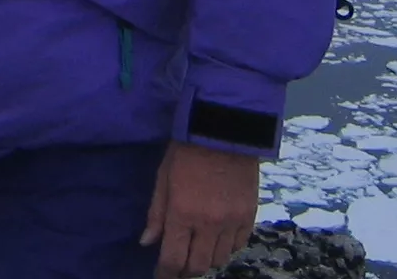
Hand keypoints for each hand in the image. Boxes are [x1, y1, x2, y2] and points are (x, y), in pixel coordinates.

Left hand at [140, 140, 260, 277]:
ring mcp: (232, 222)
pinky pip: (239, 245)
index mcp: (182, 213)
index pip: (173, 258)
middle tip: (178, 267)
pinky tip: (217, 240)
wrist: (225, 132)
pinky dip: (226, 248)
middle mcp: (208, 224)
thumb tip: (147, 243)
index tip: (161, 276)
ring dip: (206, 260)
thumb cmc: (186, 151)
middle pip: (198, 266)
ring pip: (220, 259)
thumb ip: (156, 214)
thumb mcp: (163, 178)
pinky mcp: (250, 217)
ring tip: (197, 252)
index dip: (165, 273)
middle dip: (186, 271)